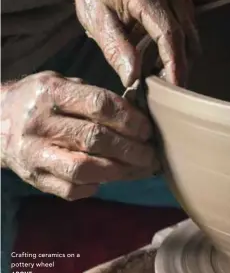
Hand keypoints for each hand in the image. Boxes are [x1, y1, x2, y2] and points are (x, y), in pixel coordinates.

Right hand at [1, 72, 156, 199]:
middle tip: (152, 154)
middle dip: (132, 149)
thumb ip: (93, 97)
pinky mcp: (34, 178)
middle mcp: (40, 123)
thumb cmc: (38, 100)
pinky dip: (96, 186)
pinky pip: (71, 189)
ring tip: (140, 169)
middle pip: (95, 139)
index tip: (148, 129)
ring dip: (120, 171)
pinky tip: (110, 178)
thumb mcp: (61, 84)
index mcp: (51, 92)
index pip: (100, 105)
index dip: (130, 119)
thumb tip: (134, 116)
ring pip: (85, 168)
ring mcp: (35, 154)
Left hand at [75, 0, 200, 86]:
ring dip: (179, 60)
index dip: (174, 63)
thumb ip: (116, 50)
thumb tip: (133, 79)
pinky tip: (160, 60)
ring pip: (190, 36)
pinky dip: (178, 49)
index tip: (174, 87)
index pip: (168, 33)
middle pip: (185, 37)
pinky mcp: (182, 1)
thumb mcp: (96, 21)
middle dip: (178, 67)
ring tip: (158, 76)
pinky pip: (187, 31)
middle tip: (163, 90)